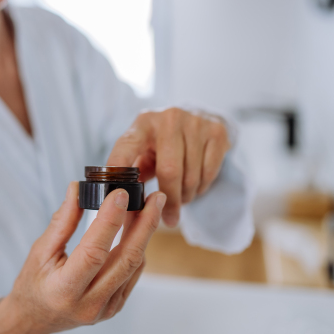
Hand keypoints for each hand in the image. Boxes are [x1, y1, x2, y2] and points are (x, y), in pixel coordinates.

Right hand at [0, 182, 166, 333]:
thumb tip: (77, 190)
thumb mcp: (40, 251)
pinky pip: (133, 274)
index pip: (94, 251)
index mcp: (64, 289)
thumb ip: (62, 221)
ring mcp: (105, 308)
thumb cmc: (33, 285)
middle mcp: (89, 303)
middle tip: (154, 197)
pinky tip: (137, 229)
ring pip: (134, 265)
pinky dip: (137, 248)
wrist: (35, 318)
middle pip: (126, 259)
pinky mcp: (115, 306)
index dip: (110, 220)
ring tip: (147, 206)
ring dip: (144, 233)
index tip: (120, 195)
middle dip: (145, 224)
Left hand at [107, 107, 230, 227]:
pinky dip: (202, 187)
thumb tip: (123, 202)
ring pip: (191, 176)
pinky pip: (209, 173)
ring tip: (182, 198)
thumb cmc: (164, 141)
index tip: (116, 193)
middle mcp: (168, 119)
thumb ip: (133, 171)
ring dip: (186, 196)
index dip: (119, 167)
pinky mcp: (216, 132)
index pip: (126, 146)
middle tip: (170, 217)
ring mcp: (195, 123)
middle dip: (170, 199)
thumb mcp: (144, 149)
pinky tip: (196, 186)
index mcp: (143, 123)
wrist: (200, 116)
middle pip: (169, 170)